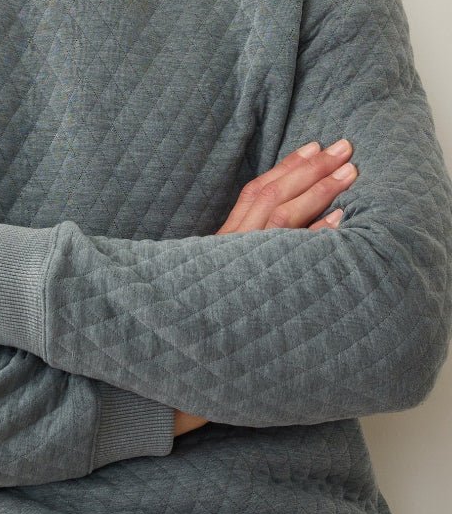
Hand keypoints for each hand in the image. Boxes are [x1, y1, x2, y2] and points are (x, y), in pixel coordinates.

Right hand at [173, 138, 356, 436]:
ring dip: (317, 191)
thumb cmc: (192, 325)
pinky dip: (313, 237)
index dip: (285, 168)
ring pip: (279, 218)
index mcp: (219, 242)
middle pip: (271, 196)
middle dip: (311, 169)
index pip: (254, 192)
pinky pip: (282, 256)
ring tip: (350, 173)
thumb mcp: (211, 280)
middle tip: (346, 146)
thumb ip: (235, 258)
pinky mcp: (248, 291)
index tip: (313, 147)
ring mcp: (237, 267)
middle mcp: (227, 249)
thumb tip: (271, 243)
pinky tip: (339, 223)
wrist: (163, 367)